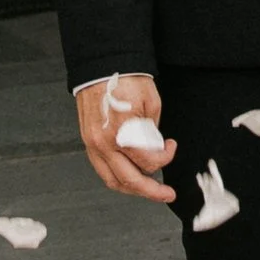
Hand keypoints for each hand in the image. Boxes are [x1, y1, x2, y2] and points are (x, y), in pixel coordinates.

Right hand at [75, 71, 177, 203]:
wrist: (101, 65)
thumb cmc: (126, 79)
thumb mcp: (152, 104)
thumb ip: (153, 133)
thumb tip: (155, 150)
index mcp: (122, 133)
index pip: (148, 162)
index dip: (165, 158)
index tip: (171, 147)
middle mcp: (103, 143)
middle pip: (129, 181)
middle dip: (152, 191)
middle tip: (166, 194)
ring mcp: (93, 144)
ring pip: (112, 180)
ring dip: (132, 188)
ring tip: (148, 189)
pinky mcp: (88, 142)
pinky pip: (102, 169)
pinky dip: (117, 177)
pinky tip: (129, 176)